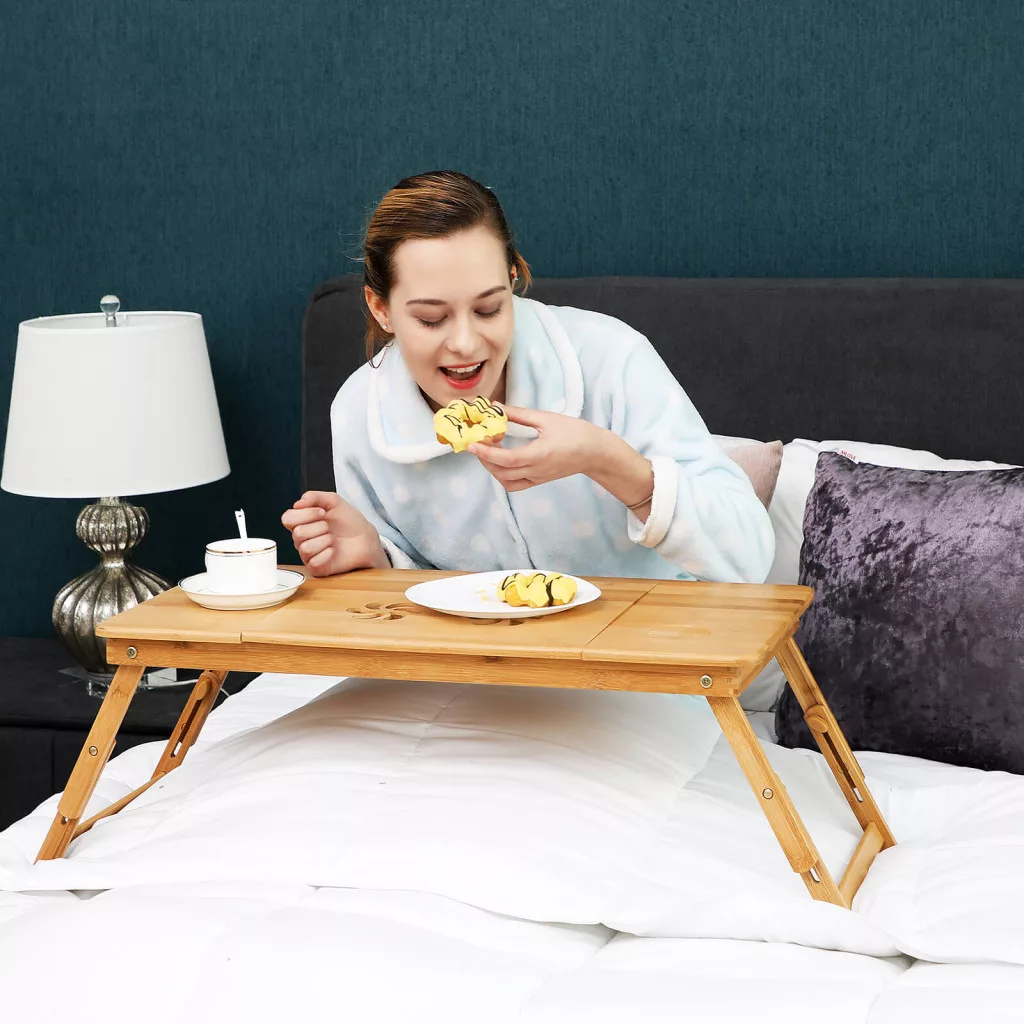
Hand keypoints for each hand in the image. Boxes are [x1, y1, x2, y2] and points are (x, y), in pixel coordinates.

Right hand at [281, 491, 388, 575]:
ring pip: (305, 548)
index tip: (323, 512)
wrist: (365, 538)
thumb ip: (314, 496)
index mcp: (302, 521)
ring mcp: (308, 554)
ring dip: (325, 540)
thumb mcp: (334, 501)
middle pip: (298, 533)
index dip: (306, 514)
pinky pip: (313, 562)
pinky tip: (333, 551)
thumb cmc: (349, 521)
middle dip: (320, 527)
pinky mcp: (316, 567)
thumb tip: (298, 503)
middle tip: (330, 527)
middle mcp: (302, 538)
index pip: (288, 518)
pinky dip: (327, 554)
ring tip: (333, 540)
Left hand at [468, 406, 603, 491]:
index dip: (486, 453)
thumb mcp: (547, 418)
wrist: (595, 452)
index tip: (471, 444)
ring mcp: (537, 478)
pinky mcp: (539, 480)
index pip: (506, 459)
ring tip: (489, 450)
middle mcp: (536, 470)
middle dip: (485, 458)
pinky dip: (503, 475)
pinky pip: (515, 484)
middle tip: (478, 441)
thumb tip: (496, 408)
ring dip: (493, 468)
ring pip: (506, 481)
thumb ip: (519, 414)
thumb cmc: (575, 432)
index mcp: (539, 455)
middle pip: (501, 472)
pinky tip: (502, 460)